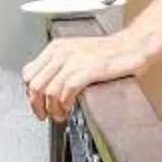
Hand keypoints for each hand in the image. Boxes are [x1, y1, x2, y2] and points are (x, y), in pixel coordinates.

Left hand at [22, 34, 141, 120]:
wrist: (133, 46)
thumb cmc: (110, 52)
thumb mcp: (77, 54)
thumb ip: (60, 66)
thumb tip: (47, 86)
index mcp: (57, 48)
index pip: (29, 73)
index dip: (30, 93)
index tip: (37, 103)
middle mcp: (62, 52)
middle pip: (34, 84)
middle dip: (37, 105)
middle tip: (44, 114)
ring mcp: (75, 61)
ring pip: (48, 90)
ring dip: (51, 109)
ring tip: (59, 115)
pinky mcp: (88, 70)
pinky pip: (66, 91)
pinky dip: (64, 104)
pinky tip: (68, 109)